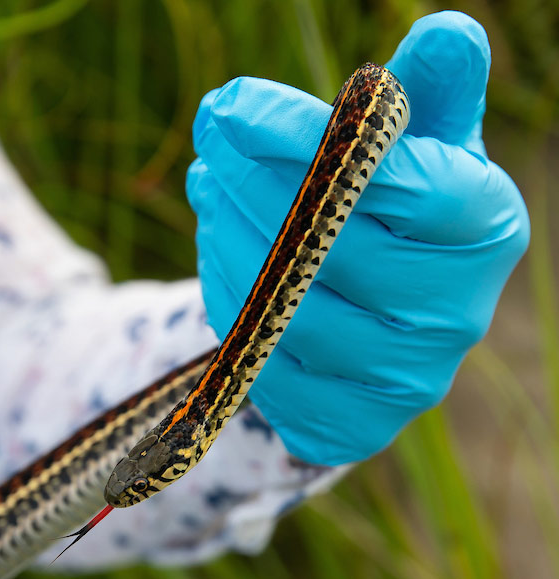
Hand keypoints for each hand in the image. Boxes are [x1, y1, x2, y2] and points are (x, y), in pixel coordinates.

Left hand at [189, 11, 529, 464]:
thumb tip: (444, 32)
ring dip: (226, 235)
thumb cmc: (397, 213)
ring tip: (208, 186)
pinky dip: (227, 299)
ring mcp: (407, 379)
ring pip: (284, 303)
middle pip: (326, 241)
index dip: (300, 137)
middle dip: (247, 178)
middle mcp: (459, 313)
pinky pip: (262, 358)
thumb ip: (426, 96)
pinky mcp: (353, 424)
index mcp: (487, 228)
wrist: (384, 323)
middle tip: (207, 136)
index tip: (231, 103)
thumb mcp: (421, 148)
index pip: (390, 177)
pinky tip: (217, 252)